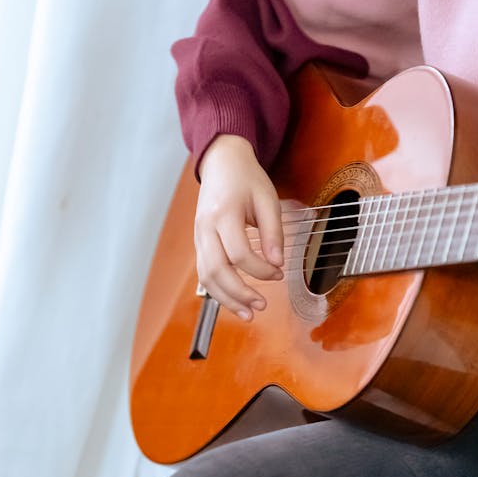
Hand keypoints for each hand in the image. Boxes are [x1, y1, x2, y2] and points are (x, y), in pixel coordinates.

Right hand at [194, 135, 283, 319]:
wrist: (221, 162)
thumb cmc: (245, 179)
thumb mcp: (267, 199)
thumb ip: (272, 232)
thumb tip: (277, 263)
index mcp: (224, 214)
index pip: (239, 253)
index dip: (260, 270)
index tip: (278, 273)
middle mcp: (205, 228)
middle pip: (217, 270)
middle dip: (240, 293)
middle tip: (261, 306)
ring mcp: (198, 237)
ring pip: (206, 277)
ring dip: (227, 299)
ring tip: (248, 314)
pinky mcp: (199, 243)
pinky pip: (204, 273)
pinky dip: (219, 291)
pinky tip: (235, 301)